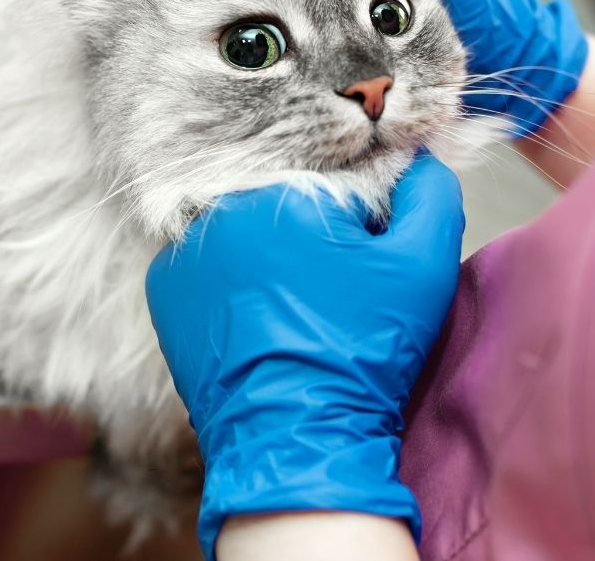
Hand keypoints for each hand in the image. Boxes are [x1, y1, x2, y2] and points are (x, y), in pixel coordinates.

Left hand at [145, 154, 463, 560]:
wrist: (295, 437)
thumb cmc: (363, 350)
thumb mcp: (423, 266)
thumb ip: (430, 194)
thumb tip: (418, 156)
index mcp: (285, 188)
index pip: (334, 182)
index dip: (359, 224)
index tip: (364, 265)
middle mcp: (224, 206)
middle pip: (283, 202)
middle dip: (311, 234)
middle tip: (330, 291)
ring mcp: (185, 247)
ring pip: (242, 229)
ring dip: (266, 252)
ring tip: (292, 306)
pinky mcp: (163, 286)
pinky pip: (205, 263)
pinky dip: (228, 279)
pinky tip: (254, 314)